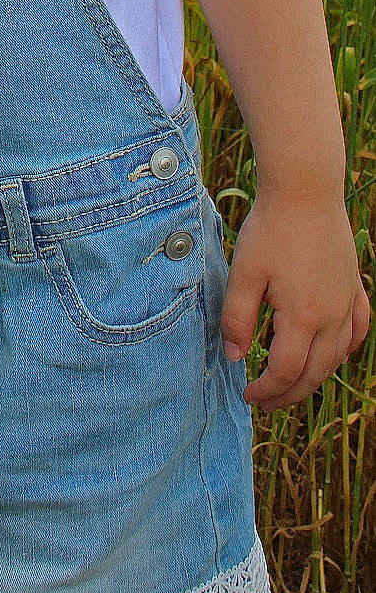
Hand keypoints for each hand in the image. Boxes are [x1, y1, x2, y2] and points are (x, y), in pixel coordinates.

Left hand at [219, 187, 370, 407]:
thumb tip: (234, 356)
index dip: (266, 390)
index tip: (247, 395)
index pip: (286, 371)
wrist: (306, 190)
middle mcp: (332, 317)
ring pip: (337, 357)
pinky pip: (358, 331)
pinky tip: (334, 354)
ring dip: (315, 377)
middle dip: (289, 394)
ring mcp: (348, 303)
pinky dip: (345, 349)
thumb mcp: (244, 272)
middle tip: (265, 402)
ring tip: (292, 385)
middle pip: (314, 372)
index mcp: (303, 317)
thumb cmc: (271, 229)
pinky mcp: (354, 287)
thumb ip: (237, 317)